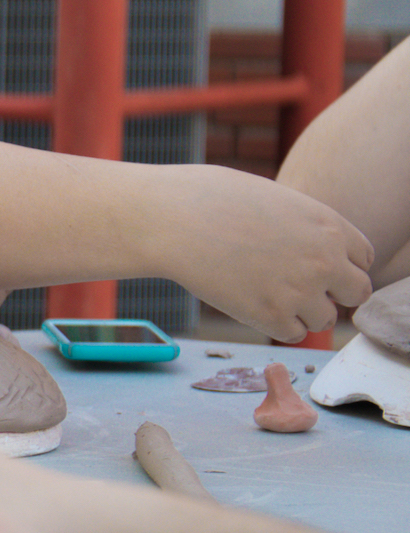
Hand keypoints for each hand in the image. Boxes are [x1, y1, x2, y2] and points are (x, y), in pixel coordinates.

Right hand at [152, 164, 373, 340]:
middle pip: (357, 292)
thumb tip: (308, 248)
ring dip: (304, 312)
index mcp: (330, 225)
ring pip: (325, 318)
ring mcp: (299, 291)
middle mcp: (324, 260)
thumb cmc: (208, 198)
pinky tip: (254, 306)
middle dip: (332, 292)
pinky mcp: (269, 316)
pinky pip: (293, 334)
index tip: (315, 266)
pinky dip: (278, 326)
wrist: (169, 218)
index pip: (364, 259)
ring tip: (269, 295)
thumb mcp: (274, 199)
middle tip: (300, 287)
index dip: (339, 264)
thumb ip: (305, 226)